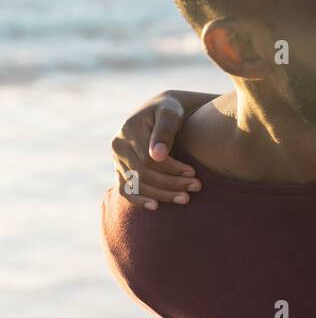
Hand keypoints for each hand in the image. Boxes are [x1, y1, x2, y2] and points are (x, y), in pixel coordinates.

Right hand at [111, 93, 200, 210]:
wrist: (160, 112)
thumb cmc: (169, 111)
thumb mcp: (170, 113)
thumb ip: (165, 130)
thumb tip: (158, 156)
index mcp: (128, 130)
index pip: (148, 159)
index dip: (171, 168)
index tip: (193, 173)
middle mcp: (118, 146)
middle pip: (143, 174)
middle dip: (171, 183)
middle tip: (196, 187)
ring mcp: (117, 160)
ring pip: (136, 185)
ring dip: (161, 195)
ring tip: (185, 198)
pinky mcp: (120, 171)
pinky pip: (126, 190)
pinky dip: (139, 200)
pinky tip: (156, 206)